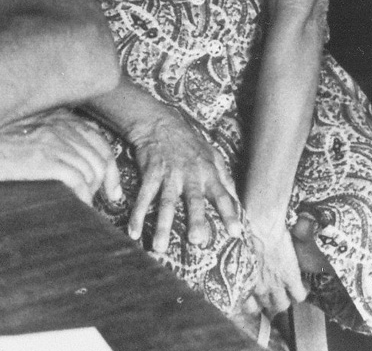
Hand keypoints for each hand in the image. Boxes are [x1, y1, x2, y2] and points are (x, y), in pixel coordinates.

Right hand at [0, 109, 121, 204]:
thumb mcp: (22, 126)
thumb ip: (44, 134)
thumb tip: (58, 157)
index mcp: (59, 117)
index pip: (99, 140)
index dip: (109, 166)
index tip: (109, 186)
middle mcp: (62, 127)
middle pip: (101, 157)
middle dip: (106, 183)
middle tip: (103, 201)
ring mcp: (54, 142)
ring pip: (91, 171)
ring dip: (92, 192)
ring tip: (85, 206)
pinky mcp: (44, 160)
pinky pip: (77, 181)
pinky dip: (82, 198)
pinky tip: (77, 207)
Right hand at [122, 104, 242, 253]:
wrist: (161, 124)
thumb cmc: (191, 144)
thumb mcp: (213, 156)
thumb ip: (225, 179)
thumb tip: (238, 200)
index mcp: (209, 173)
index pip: (223, 196)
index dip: (229, 214)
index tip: (236, 233)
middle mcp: (191, 175)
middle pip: (194, 200)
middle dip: (195, 220)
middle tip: (196, 241)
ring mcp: (169, 174)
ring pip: (166, 203)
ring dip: (162, 225)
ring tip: (159, 247)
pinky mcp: (150, 173)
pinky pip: (144, 197)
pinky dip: (137, 215)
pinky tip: (134, 232)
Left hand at [247, 215, 307, 316]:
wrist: (259, 223)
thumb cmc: (244, 233)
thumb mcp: (240, 256)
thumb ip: (243, 268)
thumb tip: (246, 268)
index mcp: (244, 284)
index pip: (250, 307)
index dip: (257, 304)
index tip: (261, 298)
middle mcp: (258, 289)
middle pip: (268, 307)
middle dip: (273, 302)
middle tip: (278, 292)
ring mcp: (274, 285)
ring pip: (283, 305)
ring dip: (288, 299)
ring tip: (292, 289)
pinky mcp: (290, 277)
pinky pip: (299, 295)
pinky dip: (303, 291)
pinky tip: (303, 284)